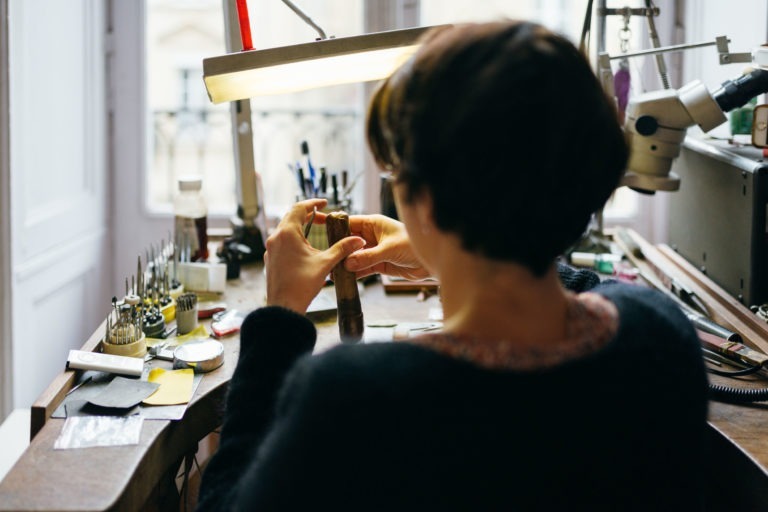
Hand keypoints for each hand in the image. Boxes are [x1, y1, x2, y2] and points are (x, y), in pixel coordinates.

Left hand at [264, 199, 363, 313]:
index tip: (324, 203)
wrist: (284, 307)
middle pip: (291, 217)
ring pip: (285, 229)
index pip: (299, 208)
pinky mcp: (271, 258)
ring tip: (315, 230)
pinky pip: (281, 241)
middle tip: (322, 217)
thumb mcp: (326, 263)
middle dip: (307, 215)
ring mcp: (271, 249)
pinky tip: (304, 248)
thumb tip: (358, 240)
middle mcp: (276, 238)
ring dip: (300, 226)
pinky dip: (294, 238)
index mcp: (288, 233)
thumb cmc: (301, 285)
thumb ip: (342, 249)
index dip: (313, 203)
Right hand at [321, 213, 429, 279]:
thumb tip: (348, 263)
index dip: (334, 225)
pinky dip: (354, 274)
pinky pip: (362, 268)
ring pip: (354, 256)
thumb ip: (368, 257)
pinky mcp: (379, 264)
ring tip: (331, 272)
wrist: (433, 261)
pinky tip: (345, 279)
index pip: (349, 222)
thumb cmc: (415, 246)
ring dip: (345, 264)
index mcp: (373, 223)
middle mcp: (372, 236)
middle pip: (348, 241)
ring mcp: (374, 250)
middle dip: (338, 249)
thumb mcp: (389, 249)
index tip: (318, 227)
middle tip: (325, 258)